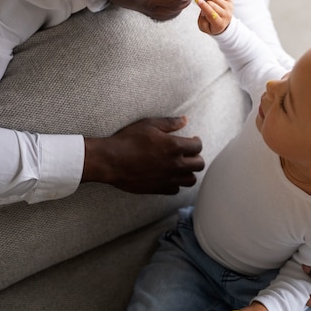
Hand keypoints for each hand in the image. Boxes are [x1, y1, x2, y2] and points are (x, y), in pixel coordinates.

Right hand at [82, 116, 204, 193]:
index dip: (196, 142)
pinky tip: (169, 175)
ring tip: (181, 166)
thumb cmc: (128, 140)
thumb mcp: (149, 125)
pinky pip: (176, 190)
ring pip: (191, 180)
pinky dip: (176, 183)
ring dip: (188, 172)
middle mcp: (174, 164)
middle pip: (199, 165)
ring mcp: (168, 178)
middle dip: (196, 157)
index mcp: (174, 146)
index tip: (192, 140)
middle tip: (189, 153)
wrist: (111, 161)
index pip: (198, 146)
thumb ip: (170, 123)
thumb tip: (185, 120)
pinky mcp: (159, 189)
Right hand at [195, 0, 232, 34]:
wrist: (224, 22)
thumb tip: (203, 9)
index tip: (197, 0)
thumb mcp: (204, 28)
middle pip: (210, 3)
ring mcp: (229, 7)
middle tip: (205, 10)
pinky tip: (214, 2)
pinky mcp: (230, 0)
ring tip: (210, 6)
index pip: (211, 14)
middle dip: (204, 5)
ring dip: (208, 0)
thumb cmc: (212, 25)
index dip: (203, 6)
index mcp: (220, 24)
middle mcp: (226, 15)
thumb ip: (202, 21)